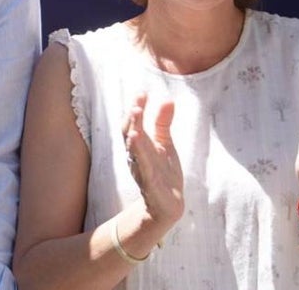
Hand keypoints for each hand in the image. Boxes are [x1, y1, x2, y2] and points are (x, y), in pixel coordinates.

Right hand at [123, 92, 183, 228]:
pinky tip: (139, 142)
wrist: (169, 204)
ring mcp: (141, 168)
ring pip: (133, 149)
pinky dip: (140, 155)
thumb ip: (163, 123)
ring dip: (134, 133)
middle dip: (132, 119)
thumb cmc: (163, 172)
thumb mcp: (165, 144)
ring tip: (136, 117)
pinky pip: (142, 167)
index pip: (133, 123)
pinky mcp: (149, 182)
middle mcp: (136, 154)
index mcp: (139, 144)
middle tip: (137, 105)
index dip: (136, 108)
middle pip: (129, 133)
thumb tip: (168, 100)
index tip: (142, 93)